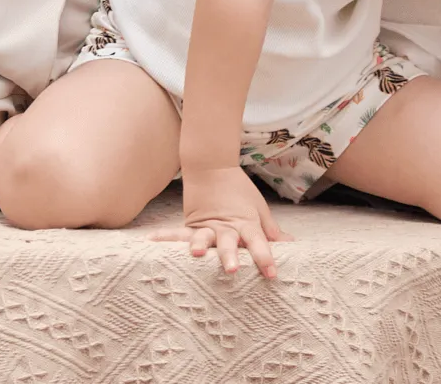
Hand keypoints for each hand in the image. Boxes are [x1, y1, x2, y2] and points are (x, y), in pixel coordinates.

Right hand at [150, 166, 292, 278]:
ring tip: (197, 254)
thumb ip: (271, 230)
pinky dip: (165, 237)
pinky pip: (177, 233)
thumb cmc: (238, 190)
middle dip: (230, 256)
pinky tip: (150, 242)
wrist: (212, 166)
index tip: (272, 274)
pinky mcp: (191, 224)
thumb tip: (290, 245)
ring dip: (201, 246)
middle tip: (232, 270)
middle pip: (229, 242)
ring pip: (204, 238)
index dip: (265, 257)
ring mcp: (206, 225)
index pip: (258, 242)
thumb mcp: (258, 208)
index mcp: (245, 222)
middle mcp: (226, 226)